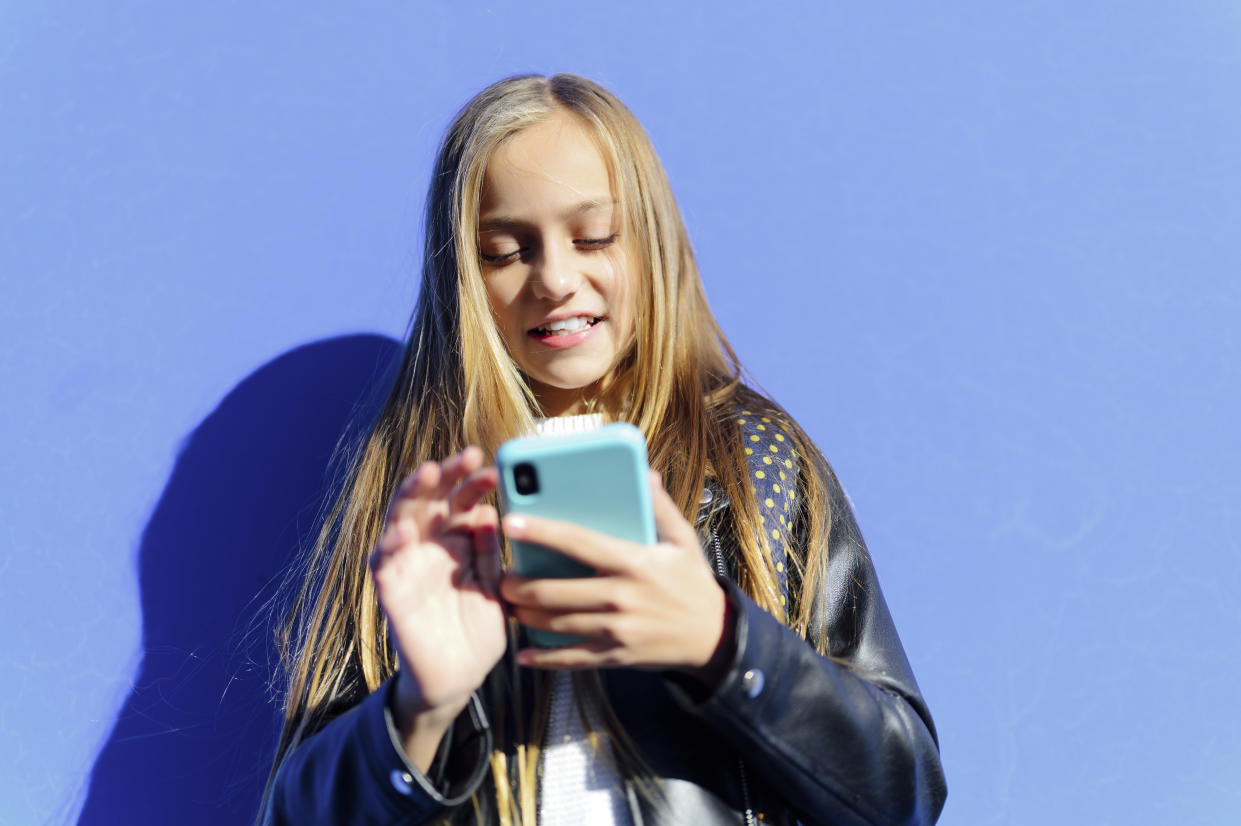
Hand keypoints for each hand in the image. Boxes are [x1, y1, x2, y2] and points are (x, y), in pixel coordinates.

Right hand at [370, 448, 505, 746]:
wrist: (459, 678)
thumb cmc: (477, 630)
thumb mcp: (496, 588)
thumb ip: (490, 555)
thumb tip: (488, 513)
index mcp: (457, 541)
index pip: (461, 501)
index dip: (474, 481)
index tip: (495, 467)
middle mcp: (430, 545)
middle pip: (431, 498)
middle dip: (446, 474)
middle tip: (468, 456)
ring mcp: (407, 564)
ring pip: (401, 517)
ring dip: (412, 493)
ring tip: (427, 473)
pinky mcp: (390, 589)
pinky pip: (383, 561)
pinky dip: (390, 544)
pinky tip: (404, 532)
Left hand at [499, 472, 729, 678]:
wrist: (714, 636)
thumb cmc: (692, 582)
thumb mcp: (683, 540)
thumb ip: (659, 507)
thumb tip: (644, 473)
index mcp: (633, 561)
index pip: (578, 542)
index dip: (541, 531)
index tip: (510, 521)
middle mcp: (621, 596)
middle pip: (555, 591)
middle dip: (520, 585)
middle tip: (500, 575)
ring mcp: (616, 630)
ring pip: (557, 624)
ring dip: (525, 616)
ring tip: (508, 604)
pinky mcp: (616, 656)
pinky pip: (573, 659)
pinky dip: (545, 659)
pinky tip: (524, 656)